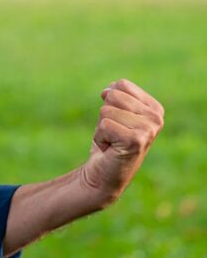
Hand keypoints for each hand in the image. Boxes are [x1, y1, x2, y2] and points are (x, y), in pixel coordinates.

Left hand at [80, 79, 164, 207]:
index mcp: (155, 108)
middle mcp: (156, 118)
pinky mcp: (136, 141)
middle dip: (105, 114)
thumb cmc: (108, 141)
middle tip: (113, 133)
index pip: (122, 85)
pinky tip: (110, 148)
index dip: (110, 101)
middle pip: (113, 95)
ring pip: (106, 110)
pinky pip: (104, 125)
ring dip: (102, 127)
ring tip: (112, 141)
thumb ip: (115, 95)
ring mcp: (148, 130)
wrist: (103, 173)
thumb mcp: (113, 112)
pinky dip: (100, 137)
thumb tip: (107, 91)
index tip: (117, 121)